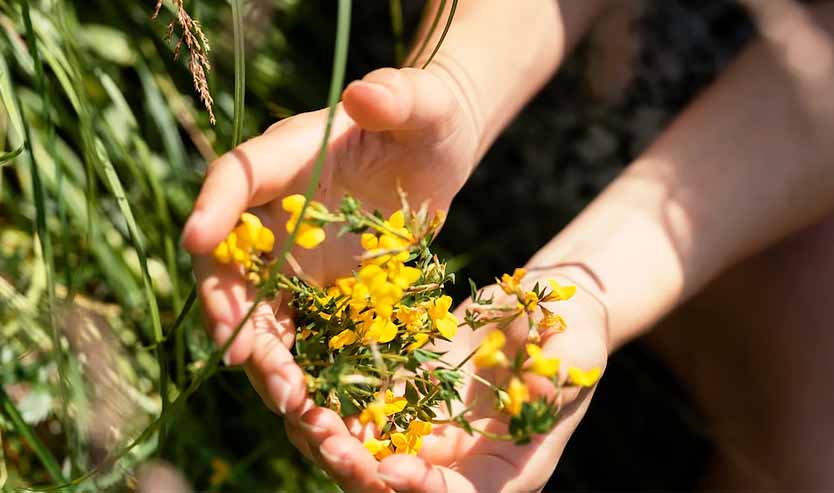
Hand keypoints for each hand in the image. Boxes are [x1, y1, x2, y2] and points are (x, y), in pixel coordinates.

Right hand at [180, 67, 476, 420]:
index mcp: (282, 159)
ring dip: (267, 360)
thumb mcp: (423, 105)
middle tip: (248, 360)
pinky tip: (322, 408)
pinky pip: (301, 336)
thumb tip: (367, 94)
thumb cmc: (424, 119)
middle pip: (232, 265)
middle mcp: (272, 214)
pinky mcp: (318, 293)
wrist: (433, 158)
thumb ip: (398, 97)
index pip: (235, 178)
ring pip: (261, 314)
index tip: (197, 240)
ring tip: (294, 403)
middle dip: (233, 313)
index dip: (213, 208)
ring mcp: (291, 259)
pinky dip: (304, 371)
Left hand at [293, 269, 608, 491]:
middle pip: (403, 488)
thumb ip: (555, 380)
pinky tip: (307, 386)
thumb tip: (536, 393)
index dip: (425, 491)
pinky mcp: (405, 399)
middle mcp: (462, 463)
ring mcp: (428, 433)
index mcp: (508, 468)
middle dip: (362, 473)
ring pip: (372, 456)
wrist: (540, 306)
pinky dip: (335, 407)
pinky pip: (363, 413)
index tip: (391, 470)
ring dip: (336, 443)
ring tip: (305, 414)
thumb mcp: (573, 353)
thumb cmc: (571, 333)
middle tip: (328, 442)